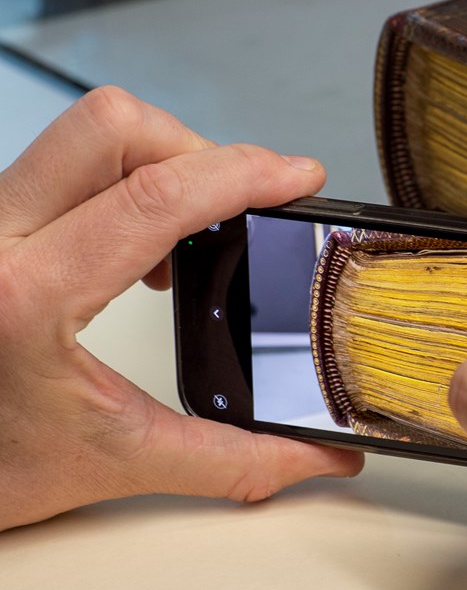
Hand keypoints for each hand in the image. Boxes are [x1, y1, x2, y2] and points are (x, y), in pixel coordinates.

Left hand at [0, 87, 362, 531]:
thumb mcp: (110, 464)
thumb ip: (230, 463)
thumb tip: (315, 459)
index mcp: (24, 295)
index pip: (154, 197)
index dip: (242, 175)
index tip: (294, 177)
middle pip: (110, 125)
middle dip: (195, 148)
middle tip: (239, 199)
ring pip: (82, 133)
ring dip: (159, 163)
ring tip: (188, 232)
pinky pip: (60, 164)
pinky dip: (121, 184)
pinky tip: (137, 245)